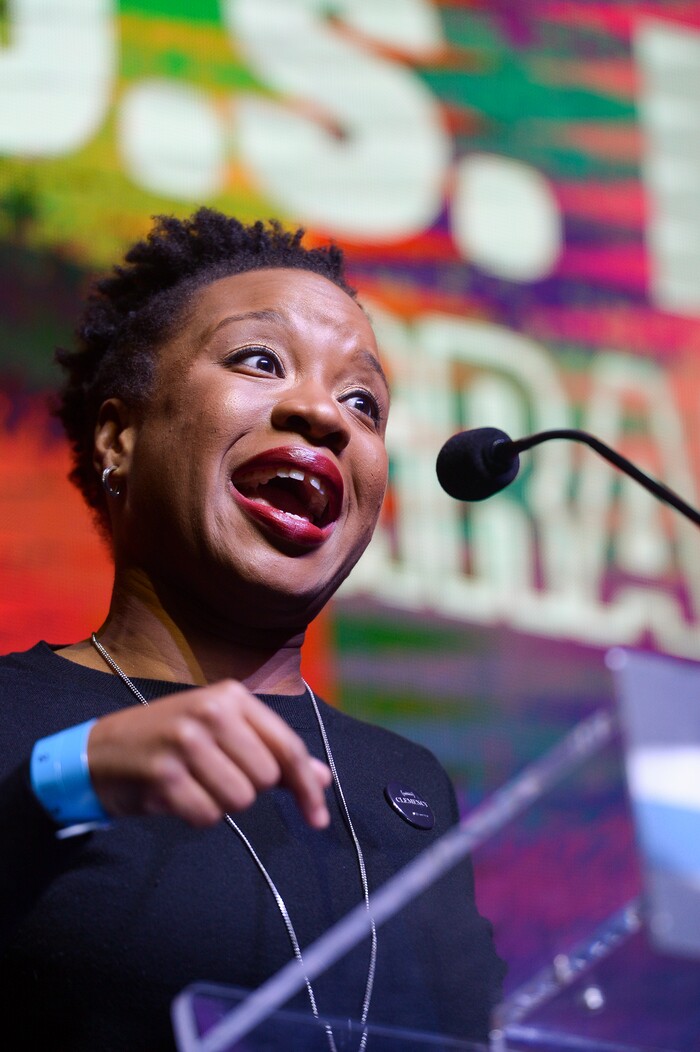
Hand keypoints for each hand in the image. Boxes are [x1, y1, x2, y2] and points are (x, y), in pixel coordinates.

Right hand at [87, 680, 331, 827]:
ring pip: (239, 800)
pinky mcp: (163, 773)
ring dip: (221, 802)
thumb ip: (274, 753)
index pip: (287, 746)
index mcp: (231, 696)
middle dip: (246, 788)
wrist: (101, 751)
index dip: (306, 786)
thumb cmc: (173, 742)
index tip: (318, 817)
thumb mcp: (225, 733)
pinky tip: (177, 796)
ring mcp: (185, 740)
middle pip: (264, 778)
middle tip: (216, 775)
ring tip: (195, 782)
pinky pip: (207, 816)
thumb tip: (322, 779)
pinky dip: (197, 815)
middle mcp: (210, 711)